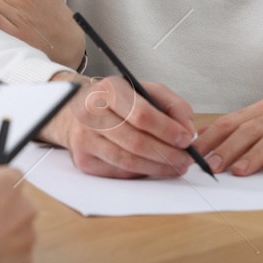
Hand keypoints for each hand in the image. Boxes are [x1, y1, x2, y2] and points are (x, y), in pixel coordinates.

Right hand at [0, 161, 36, 262]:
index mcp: (7, 185)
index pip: (11, 174)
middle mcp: (25, 207)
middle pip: (18, 200)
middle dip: (2, 207)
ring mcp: (28, 235)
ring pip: (19, 226)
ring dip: (5, 229)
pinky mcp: (27, 259)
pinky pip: (18, 249)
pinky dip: (6, 250)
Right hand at [40, 75, 197, 177]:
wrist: (75, 111)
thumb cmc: (115, 101)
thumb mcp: (143, 89)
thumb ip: (171, 104)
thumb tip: (187, 128)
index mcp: (108, 91)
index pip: (141, 114)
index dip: (167, 130)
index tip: (186, 138)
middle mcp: (91, 114)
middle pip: (136, 142)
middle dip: (167, 153)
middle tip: (186, 158)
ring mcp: (84, 139)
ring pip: (128, 161)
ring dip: (158, 167)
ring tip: (176, 165)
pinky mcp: (84, 160)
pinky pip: (119, 172)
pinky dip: (142, 173)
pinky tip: (154, 167)